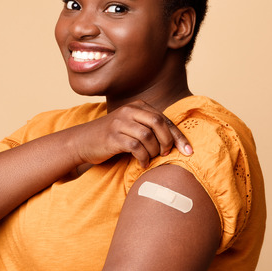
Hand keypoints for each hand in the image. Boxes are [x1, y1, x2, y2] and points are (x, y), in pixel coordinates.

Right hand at [71, 100, 192, 167]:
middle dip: (168, 141)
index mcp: (137, 106)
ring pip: (148, 136)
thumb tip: (176, 141)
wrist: (82, 141)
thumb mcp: (131, 126)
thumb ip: (149, 128)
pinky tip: (142, 164)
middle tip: (167, 154)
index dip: (179, 136)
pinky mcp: (112, 137)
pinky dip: (143, 158)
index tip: (189, 151)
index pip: (164, 119)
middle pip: (159, 123)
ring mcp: (120, 123)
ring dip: (154, 151)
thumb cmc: (111, 137)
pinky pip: (136, 147)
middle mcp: (129, 111)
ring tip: (151, 159)